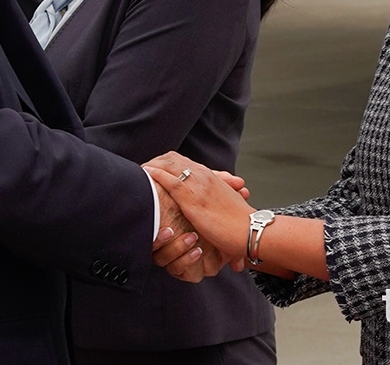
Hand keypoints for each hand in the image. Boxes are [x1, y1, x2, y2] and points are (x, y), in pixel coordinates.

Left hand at [145, 152, 255, 272]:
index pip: (182, 161)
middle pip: (172, 159)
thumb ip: (214, 201)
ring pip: (169, 165)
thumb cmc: (240, 223)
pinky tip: (146, 176)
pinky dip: (156, 176)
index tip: (154, 168)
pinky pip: (170, 181)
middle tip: (143, 170)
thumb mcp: (225, 205)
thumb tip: (207, 207)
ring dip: (152, 167)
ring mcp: (198, 186)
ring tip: (140, 172)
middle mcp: (203, 176)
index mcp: (210, 176)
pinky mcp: (193, 199)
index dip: (165, 163)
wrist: (250, 231)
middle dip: (155, 162)